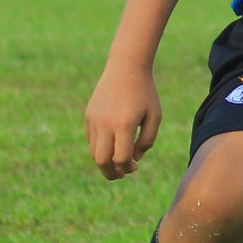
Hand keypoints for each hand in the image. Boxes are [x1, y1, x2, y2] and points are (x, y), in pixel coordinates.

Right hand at [85, 61, 161, 179]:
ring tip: (117, 162)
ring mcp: (94, 119)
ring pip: (93, 152)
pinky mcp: (88, 115)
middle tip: (121, 175)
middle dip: (110, 173)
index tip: (135, 168)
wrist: (126, 67)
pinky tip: (112, 143)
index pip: (121, 159)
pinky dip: (99, 147)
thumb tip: (132, 160)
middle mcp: (105, 123)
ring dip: (104, 161)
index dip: (128, 169)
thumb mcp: (154, 117)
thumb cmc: (145, 93)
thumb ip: (146, 142)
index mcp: (124, 125)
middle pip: (101, 161)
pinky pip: (90, 139)